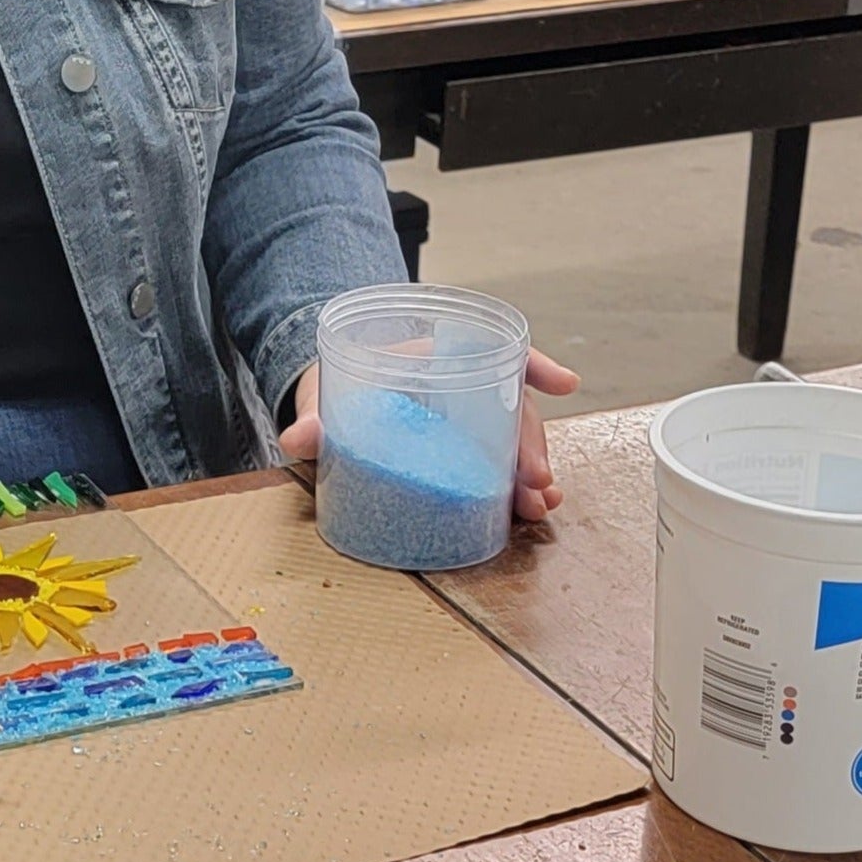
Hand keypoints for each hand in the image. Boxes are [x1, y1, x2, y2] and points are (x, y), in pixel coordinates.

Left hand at [278, 347, 581, 521]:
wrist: (328, 404)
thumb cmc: (333, 390)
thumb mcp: (323, 395)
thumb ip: (313, 415)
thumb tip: (297, 440)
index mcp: (431, 357)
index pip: (491, 350)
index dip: (532, 363)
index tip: (564, 383)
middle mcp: (458, 385)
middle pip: (508, 406)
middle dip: (531, 443)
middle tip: (537, 482)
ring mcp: (465, 422)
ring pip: (512, 440)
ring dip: (533, 471)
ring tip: (540, 505)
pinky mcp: (462, 455)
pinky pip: (499, 466)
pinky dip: (517, 487)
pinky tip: (530, 510)